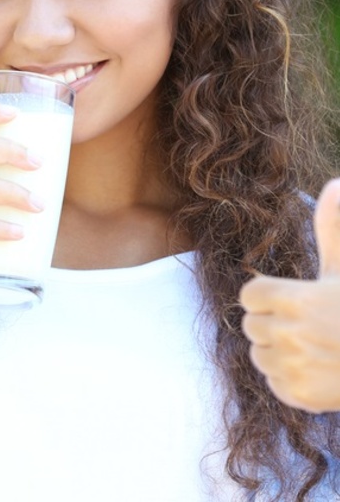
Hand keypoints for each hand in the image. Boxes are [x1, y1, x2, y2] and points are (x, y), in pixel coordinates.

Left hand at [239, 178, 339, 413]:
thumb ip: (333, 228)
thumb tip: (335, 183)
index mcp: (297, 299)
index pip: (249, 296)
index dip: (267, 297)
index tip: (289, 299)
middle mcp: (290, 334)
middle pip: (251, 326)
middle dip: (273, 324)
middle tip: (307, 325)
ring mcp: (294, 368)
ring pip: (259, 356)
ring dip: (279, 352)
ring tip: (313, 348)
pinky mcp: (301, 397)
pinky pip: (274, 384)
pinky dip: (290, 380)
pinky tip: (317, 371)